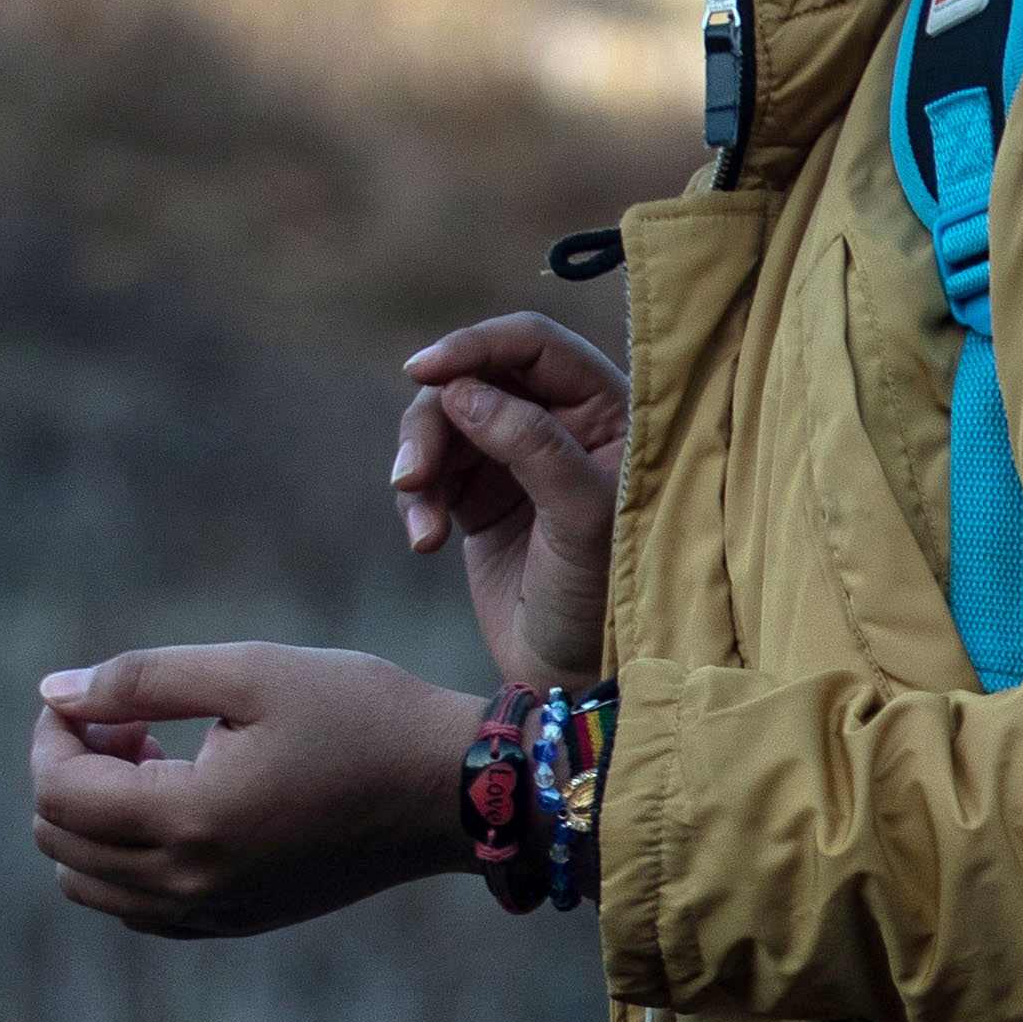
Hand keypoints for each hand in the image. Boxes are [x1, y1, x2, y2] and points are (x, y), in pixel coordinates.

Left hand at [30, 643, 480, 938]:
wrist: (457, 792)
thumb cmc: (364, 716)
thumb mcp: (252, 670)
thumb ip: (140, 678)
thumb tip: (54, 692)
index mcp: (189, 819)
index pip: (58, 791)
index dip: (54, 733)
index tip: (97, 698)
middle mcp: (192, 882)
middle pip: (60, 842)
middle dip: (70, 772)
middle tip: (131, 723)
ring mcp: (216, 911)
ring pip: (90, 885)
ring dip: (95, 821)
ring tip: (155, 766)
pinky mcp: (241, 921)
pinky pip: (140, 911)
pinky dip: (126, 865)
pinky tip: (178, 811)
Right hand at [397, 315, 628, 686]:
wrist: (579, 676)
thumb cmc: (604, 598)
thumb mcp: (582, 518)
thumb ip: (531, 444)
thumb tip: (462, 389)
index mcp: (610, 412)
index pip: (536, 345)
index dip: (476, 346)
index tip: (424, 373)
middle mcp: (564, 424)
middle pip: (476, 379)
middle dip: (436, 419)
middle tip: (412, 476)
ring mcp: (517, 459)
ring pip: (444, 422)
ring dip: (420, 464)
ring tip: (423, 527)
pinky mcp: (480, 497)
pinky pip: (430, 472)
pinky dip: (418, 501)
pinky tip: (424, 542)